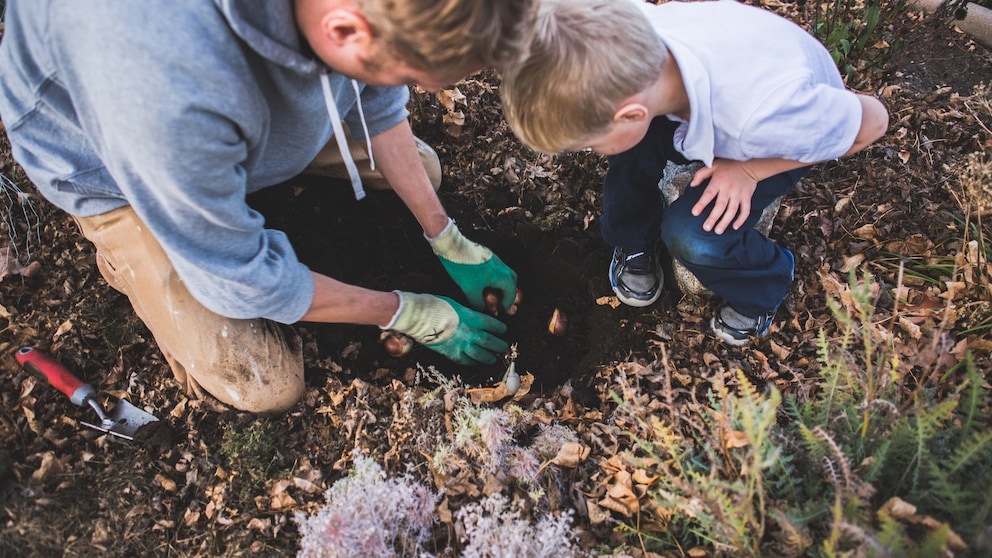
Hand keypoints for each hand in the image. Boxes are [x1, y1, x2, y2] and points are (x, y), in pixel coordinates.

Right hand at [386, 291, 508, 364]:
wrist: (419, 317)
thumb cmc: (435, 305)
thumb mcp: (457, 304)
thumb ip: (467, 313)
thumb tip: (473, 317)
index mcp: (473, 317)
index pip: (493, 325)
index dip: (500, 329)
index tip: (503, 330)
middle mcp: (470, 332)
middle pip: (491, 342)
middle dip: (500, 346)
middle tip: (504, 348)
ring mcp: (461, 345)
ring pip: (481, 355)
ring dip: (489, 357)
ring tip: (493, 359)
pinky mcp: (451, 353)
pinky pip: (466, 361)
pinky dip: (473, 362)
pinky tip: (475, 362)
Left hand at [428, 219, 517, 311]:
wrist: (453, 247)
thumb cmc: (463, 267)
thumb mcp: (470, 290)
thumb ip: (478, 302)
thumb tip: (482, 308)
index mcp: (501, 275)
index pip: (511, 292)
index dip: (508, 303)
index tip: (504, 309)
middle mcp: (501, 266)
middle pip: (511, 281)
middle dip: (508, 291)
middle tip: (503, 299)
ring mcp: (494, 259)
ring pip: (504, 273)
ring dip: (501, 283)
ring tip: (493, 291)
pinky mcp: (487, 254)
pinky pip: (496, 267)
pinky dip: (494, 276)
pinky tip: (484, 280)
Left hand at [689, 160, 758, 233]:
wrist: (750, 165)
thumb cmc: (729, 166)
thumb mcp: (713, 165)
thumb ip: (701, 174)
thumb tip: (692, 185)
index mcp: (718, 181)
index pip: (708, 194)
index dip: (701, 204)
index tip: (695, 213)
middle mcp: (728, 189)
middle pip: (720, 206)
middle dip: (713, 218)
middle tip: (706, 228)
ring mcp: (739, 194)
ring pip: (732, 210)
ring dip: (725, 221)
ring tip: (718, 231)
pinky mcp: (747, 197)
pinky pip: (745, 210)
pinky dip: (741, 219)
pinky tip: (735, 227)